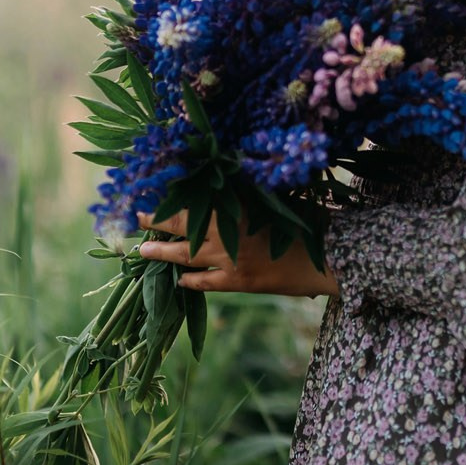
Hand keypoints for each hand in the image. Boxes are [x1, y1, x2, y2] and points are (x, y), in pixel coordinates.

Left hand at [137, 209, 340, 298]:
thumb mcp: (277, 201)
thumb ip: (250, 195)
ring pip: (187, 255)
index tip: (152, 189)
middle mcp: (230, 232)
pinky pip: (206, 282)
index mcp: (239, 207)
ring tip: (143, 250)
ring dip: (163, 252)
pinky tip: (178, 279)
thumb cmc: (308, 222)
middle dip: (158, 220)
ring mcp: (232, 259)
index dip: (171, 196)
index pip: (195, 199)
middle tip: (136, 216)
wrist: (329, 257)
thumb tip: (225, 182)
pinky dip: (190, 280)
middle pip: (184, 225)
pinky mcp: (239, 282)